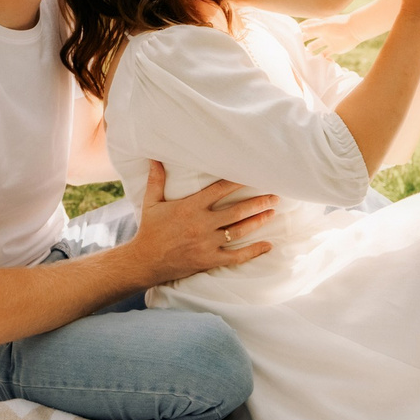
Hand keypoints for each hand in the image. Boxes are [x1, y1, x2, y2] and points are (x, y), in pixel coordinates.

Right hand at [133, 159, 275, 282]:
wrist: (145, 261)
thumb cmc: (149, 230)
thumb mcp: (151, 202)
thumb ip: (156, 180)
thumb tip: (154, 157)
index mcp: (190, 207)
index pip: (219, 190)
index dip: (238, 181)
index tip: (253, 174)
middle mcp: (202, 224)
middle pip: (236, 211)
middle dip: (257, 202)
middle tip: (275, 195)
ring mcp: (207, 243)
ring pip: (239, 231)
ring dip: (258, 221)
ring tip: (272, 212)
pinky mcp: (209, 260)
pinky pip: (236, 256)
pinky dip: (253, 251)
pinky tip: (267, 245)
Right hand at [300, 15, 360, 57]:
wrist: (355, 30)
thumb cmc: (339, 25)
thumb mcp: (325, 26)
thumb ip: (313, 28)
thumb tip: (301, 29)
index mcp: (321, 26)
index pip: (309, 26)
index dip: (302, 29)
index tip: (294, 33)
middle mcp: (324, 33)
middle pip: (312, 36)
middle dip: (305, 40)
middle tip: (297, 45)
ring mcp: (329, 41)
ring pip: (318, 45)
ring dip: (312, 49)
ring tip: (305, 53)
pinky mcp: (335, 48)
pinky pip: (327, 54)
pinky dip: (322, 58)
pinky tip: (317, 61)